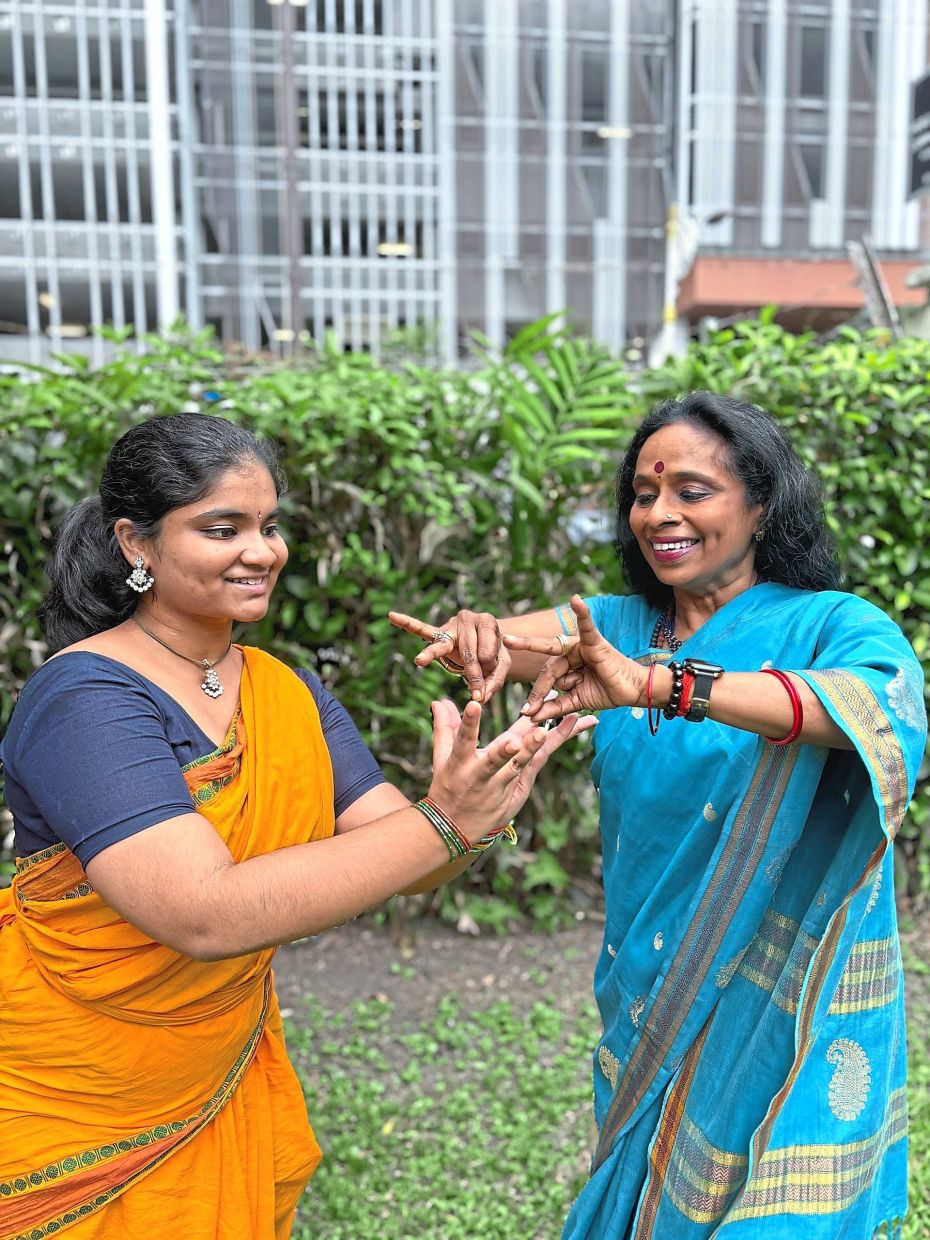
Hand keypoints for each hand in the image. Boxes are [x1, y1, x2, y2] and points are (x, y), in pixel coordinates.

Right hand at [388, 608, 510, 702]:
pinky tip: (392, 616)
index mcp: (487, 621)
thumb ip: (494, 681)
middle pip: (467, 651)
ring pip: (442, 644)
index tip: (490, 673)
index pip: (487, 649)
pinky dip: (406, 623)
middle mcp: (468, 617)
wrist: (484, 641)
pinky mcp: (437, 632)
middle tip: (476, 693)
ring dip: (432, 656)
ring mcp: (450, 625)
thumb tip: (480, 698)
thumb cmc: (493, 652)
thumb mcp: (501, 664)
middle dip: (472, 674)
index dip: (490, 666)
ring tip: (419, 661)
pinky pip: (421, 629)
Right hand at [426, 699, 595, 842]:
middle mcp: (481, 775)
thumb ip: (444, 727)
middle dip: (513, 748)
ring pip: (521, 765)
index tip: (473, 706)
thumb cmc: (448, 787)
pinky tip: (568, 729)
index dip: (468, 724)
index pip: (462, 741)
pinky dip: (550, 747)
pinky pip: (536, 765)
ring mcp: (501, 785)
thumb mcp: (442, 759)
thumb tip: (438, 700)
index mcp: (460, 764)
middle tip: (531, 731)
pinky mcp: (516, 790)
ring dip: (534, 749)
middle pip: (498, 759)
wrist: (455, 828)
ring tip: (546, 732)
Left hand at [503, 595, 646, 720]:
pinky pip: (587, 626)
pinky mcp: (595, 642)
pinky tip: (576, 600)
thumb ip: (554, 707)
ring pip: (560, 667)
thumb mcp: (575, 701)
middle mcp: (571, 652)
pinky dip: (582, 613)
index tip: (524, 709)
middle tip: (529, 706)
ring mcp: (582, 645)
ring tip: (583, 686)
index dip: (535, 693)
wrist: (632, 692)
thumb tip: (530, 717)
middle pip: (548, 670)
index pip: (545, 675)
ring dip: (570, 683)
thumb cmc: (606, 692)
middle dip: (540, 690)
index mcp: (567, 663)